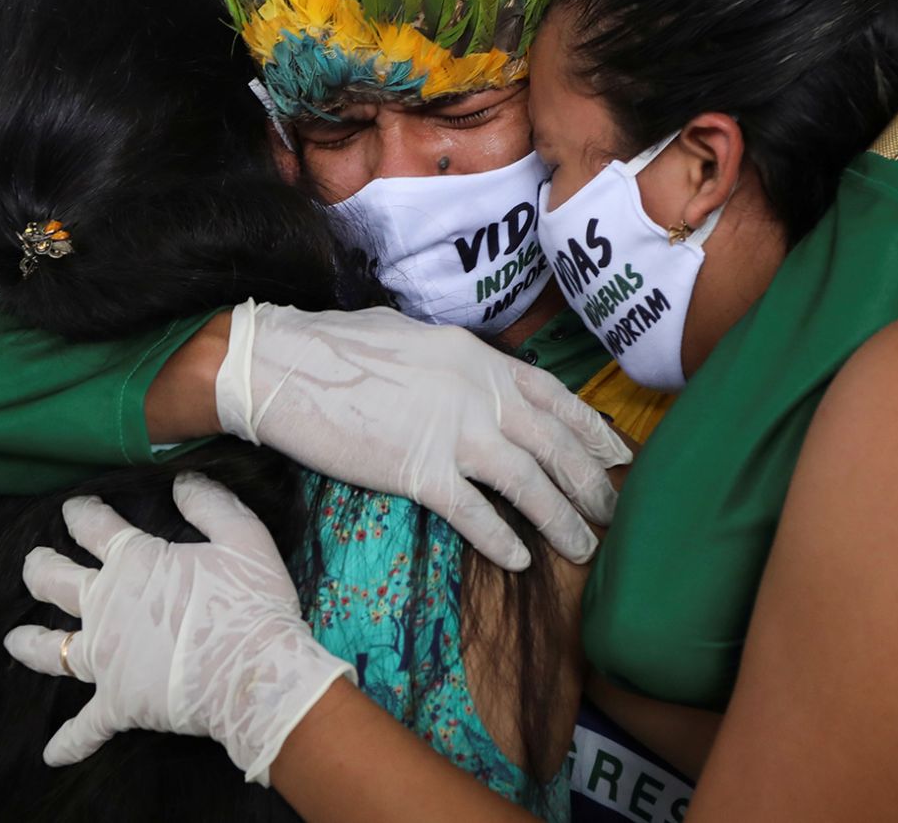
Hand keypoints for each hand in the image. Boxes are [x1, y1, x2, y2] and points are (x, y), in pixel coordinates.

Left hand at [4, 473, 349, 785]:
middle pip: (57, 583)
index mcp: (134, 562)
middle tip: (33, 562)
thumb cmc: (250, 600)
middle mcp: (105, 606)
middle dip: (40, 568)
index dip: (82, 514)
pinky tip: (53, 753)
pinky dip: (69, 741)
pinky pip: (85, 727)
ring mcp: (104, 658)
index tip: (74, 507)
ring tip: (14, 640)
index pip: (97, 529)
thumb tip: (180, 482)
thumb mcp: (243, 536)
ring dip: (32, 643)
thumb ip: (210, 505)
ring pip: (54, 650)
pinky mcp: (115, 703)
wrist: (253, 671)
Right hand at [216, 300, 629, 570]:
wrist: (281, 365)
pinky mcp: (418, 470)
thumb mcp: (413, 338)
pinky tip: (520, 560)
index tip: (617, 454)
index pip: (552, 396)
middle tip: (613, 512)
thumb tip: (474, 379)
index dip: (590, 429)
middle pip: (552, 443)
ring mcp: (451, 431)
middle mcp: (477, 392)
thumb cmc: (336, 348)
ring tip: (581, 548)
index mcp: (477, 357)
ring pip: (527, 482)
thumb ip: (454, 363)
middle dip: (589, 481)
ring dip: (560, 519)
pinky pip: (474, 513)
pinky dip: (502, 539)